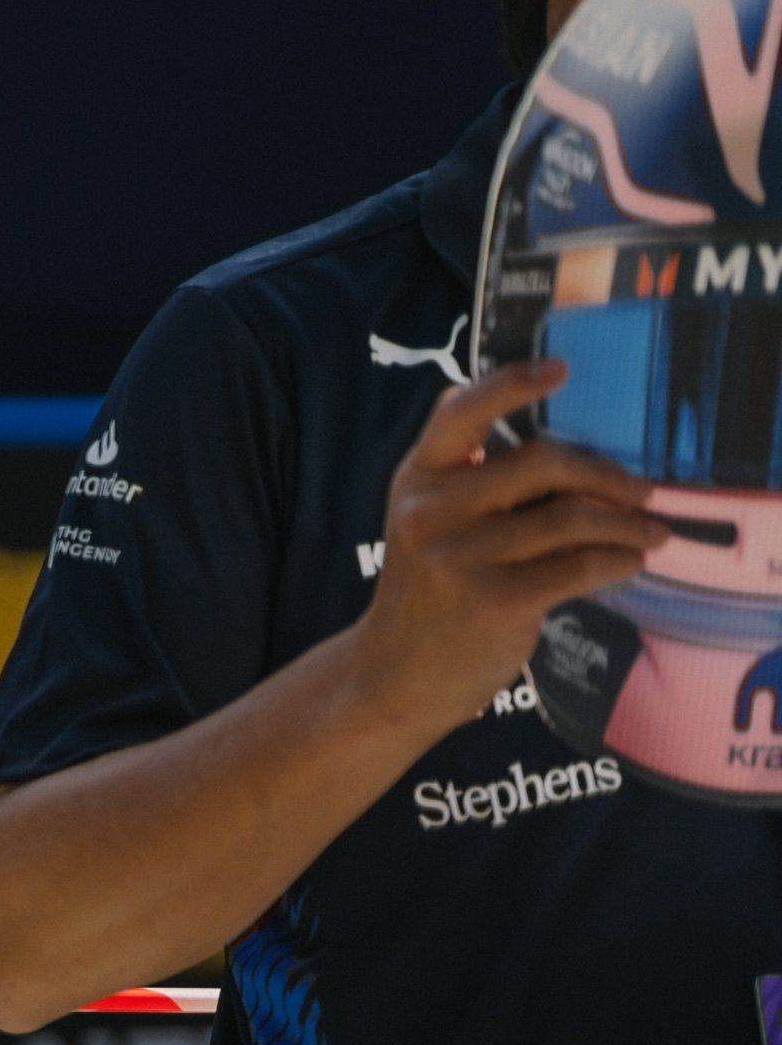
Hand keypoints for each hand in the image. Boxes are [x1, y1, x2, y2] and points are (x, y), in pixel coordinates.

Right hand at [347, 362, 663, 743]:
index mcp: (416, 479)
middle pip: (542, 461)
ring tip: (651, 534)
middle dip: (606, 474)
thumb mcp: (427, 523)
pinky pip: (581, 566)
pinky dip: (619, 561)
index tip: (562, 369)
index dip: (511, 384)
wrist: (394, 674)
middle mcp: (430, 510)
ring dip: (628, 524)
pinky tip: (629, 564)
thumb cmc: (428, 592)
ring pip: (572, 517)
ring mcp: (460, 556)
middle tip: (641, 492)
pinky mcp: (495, 599)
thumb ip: (473, 482)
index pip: (459, 412)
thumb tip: (574, 455)